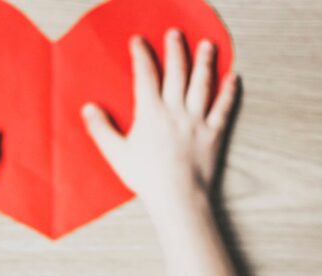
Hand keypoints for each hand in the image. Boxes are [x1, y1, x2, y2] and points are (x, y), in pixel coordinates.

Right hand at [80, 28, 237, 211]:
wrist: (178, 196)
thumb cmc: (146, 177)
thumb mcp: (116, 154)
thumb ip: (101, 129)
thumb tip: (88, 108)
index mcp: (151, 113)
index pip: (145, 75)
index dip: (142, 55)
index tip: (139, 41)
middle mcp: (176, 110)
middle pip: (177, 72)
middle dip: (176, 50)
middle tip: (175, 34)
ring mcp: (197, 120)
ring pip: (202, 84)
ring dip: (205, 62)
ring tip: (207, 46)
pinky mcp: (213, 133)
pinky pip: (223, 108)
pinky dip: (229, 92)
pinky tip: (233, 78)